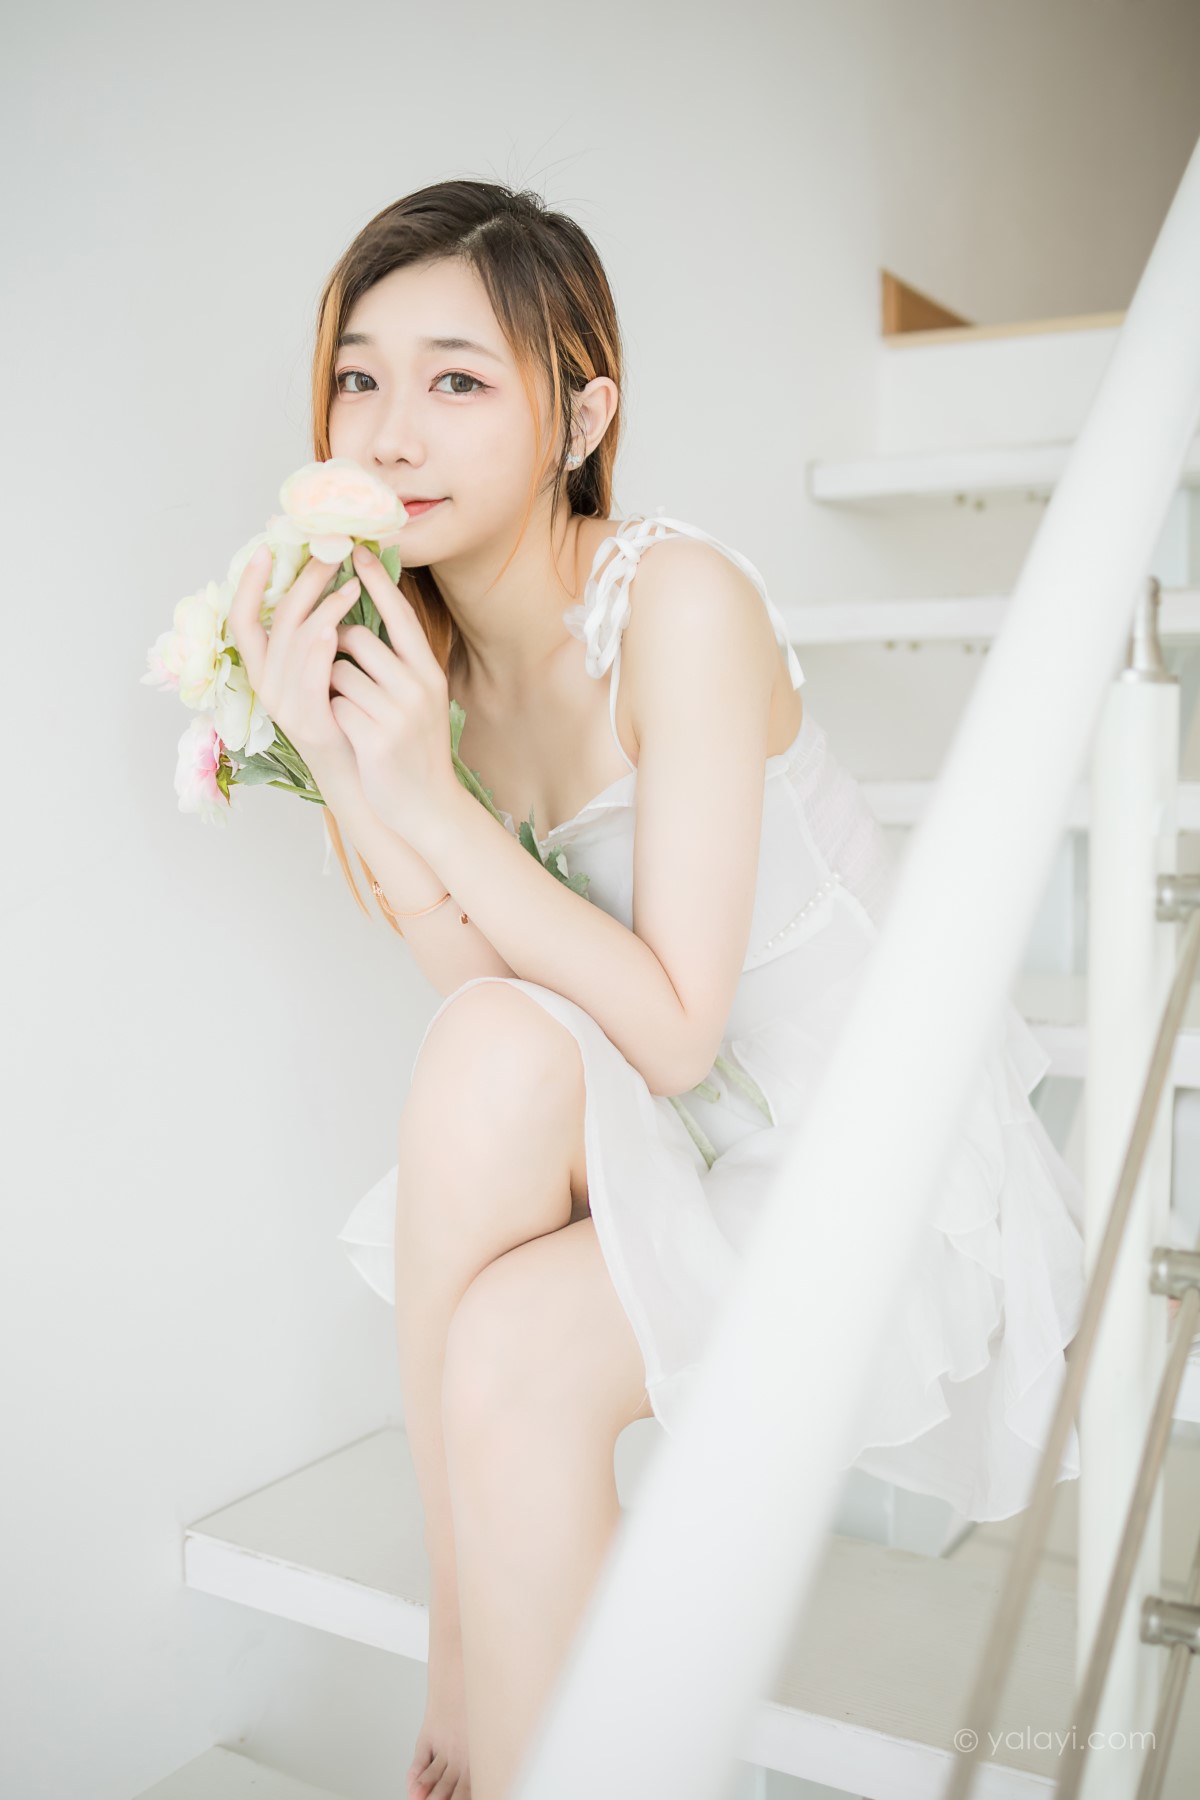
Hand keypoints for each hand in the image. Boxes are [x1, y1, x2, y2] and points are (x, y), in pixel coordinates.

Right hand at [226, 545, 363, 796]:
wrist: (359, 772)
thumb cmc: (345, 716)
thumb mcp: (323, 672)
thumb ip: (314, 635)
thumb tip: (324, 581)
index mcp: (264, 669)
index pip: (241, 618)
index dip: (247, 583)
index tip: (266, 548)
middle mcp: (265, 684)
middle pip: (278, 619)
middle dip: (305, 580)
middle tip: (333, 552)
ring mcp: (282, 704)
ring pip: (297, 640)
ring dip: (325, 606)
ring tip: (352, 584)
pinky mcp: (306, 721)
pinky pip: (309, 675)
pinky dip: (321, 647)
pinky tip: (339, 626)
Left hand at [328, 545, 457, 846]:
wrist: (427, 805)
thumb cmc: (414, 748)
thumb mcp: (419, 699)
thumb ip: (396, 664)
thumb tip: (354, 626)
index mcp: (429, 671)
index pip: (400, 614)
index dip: (377, 581)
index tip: (356, 550)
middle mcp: (418, 686)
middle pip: (356, 639)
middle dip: (336, 652)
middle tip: (344, 678)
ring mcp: (399, 712)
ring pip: (339, 672)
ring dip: (334, 689)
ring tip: (355, 714)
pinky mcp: (377, 738)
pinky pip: (335, 705)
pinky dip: (335, 716)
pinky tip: (354, 735)